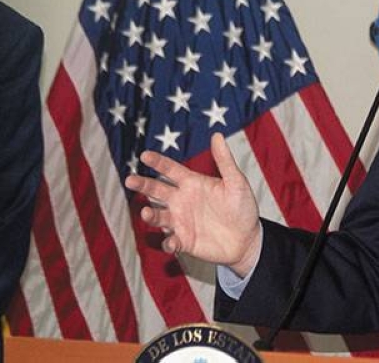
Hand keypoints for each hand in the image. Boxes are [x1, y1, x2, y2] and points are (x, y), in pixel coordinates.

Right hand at [123, 133, 261, 276]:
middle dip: (143, 184)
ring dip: (150, 215)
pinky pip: (170, 242)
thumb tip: (217, 135)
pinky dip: (168, 243)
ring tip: (147, 213)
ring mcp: (180, 221)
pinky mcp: (183, 241)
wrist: (248, 239)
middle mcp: (182, 200)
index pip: (171, 170)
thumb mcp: (236, 182)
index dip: (158, 162)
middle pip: (156, 190)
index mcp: (192, 183)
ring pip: (158, 216)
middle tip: (130, 180)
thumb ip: (225, 161)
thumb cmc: (243, 208)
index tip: (144, 155)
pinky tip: (172, 242)